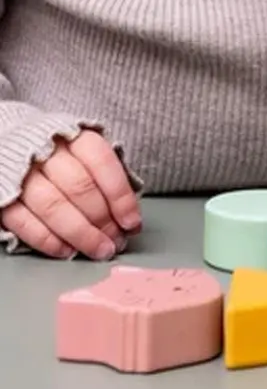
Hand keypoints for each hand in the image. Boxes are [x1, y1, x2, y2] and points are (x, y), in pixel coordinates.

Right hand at [1, 130, 140, 259]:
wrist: (9, 147)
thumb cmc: (60, 155)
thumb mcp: (86, 153)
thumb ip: (106, 176)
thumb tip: (129, 211)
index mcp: (74, 137)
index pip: (103, 164)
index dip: (120, 196)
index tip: (132, 222)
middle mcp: (47, 152)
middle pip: (80, 188)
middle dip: (102, 220)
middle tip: (117, 241)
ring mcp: (21, 176)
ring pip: (54, 207)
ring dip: (81, 234)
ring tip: (98, 250)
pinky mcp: (1, 197)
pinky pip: (24, 223)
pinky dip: (48, 240)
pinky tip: (67, 251)